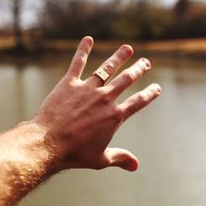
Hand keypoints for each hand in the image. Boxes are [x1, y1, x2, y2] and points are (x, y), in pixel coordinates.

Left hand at [33, 36, 161, 171]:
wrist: (48, 143)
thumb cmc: (74, 153)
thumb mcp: (101, 159)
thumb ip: (120, 158)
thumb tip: (136, 166)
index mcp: (115, 116)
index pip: (138, 102)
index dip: (150, 94)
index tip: (157, 87)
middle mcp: (105, 99)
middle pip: (127, 80)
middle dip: (138, 70)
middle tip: (146, 62)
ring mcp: (88, 89)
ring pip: (107, 68)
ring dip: (119, 57)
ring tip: (128, 48)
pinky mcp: (69, 83)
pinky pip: (78, 63)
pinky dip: (83, 50)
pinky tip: (88, 39)